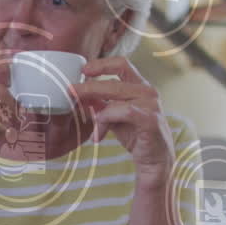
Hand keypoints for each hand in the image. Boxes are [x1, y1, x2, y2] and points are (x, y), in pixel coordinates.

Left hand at [72, 57, 175, 187]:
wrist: (155, 160)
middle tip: (70, 93)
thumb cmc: (137, 136)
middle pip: (113, 83)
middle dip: (88, 88)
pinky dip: (106, 120)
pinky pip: (124, 111)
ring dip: (98, 113)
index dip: (101, 64)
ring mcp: (151, 104)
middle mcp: (148, 91)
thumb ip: (100, 104)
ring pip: (116, 98)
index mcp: (140, 86)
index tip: (84, 70)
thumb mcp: (113, 117)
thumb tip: (81, 95)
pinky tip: (98, 135)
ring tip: (93, 130)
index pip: (122, 64)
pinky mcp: (151, 119)